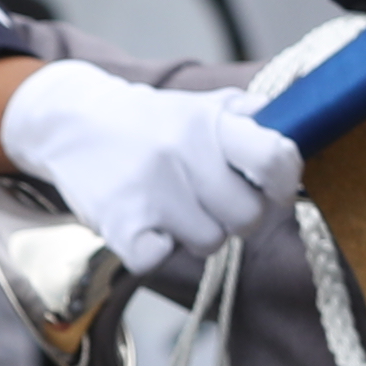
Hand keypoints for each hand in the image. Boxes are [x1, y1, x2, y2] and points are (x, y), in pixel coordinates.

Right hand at [0, 60, 302, 276]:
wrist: (69, 121)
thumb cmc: (147, 123)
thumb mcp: (196, 106)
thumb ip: (246, 116)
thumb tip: (295, 120)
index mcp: (211, 123)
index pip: (275, 158)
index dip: (284, 182)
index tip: (271, 186)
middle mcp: (184, 152)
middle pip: (249, 217)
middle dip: (236, 217)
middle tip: (210, 201)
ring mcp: (153, 190)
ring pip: (210, 243)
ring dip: (195, 233)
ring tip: (171, 206)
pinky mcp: (122, 223)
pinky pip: (162, 259)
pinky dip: (154, 249)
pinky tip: (143, 223)